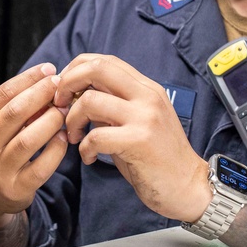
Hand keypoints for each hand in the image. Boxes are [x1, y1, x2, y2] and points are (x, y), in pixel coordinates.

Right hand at [0, 62, 67, 229]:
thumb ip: (10, 107)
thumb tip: (46, 81)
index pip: (1, 95)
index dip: (28, 79)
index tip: (48, 70)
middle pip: (14, 113)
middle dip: (41, 95)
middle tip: (60, 86)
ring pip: (28, 140)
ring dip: (50, 121)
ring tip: (64, 111)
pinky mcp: (16, 189)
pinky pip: (41, 166)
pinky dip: (56, 149)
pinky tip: (63, 137)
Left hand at [52, 54, 210, 222]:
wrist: (187, 186)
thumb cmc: (156, 157)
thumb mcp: (137, 121)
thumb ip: (112, 104)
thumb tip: (76, 94)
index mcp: (146, 88)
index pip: (105, 60)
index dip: (76, 69)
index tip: (64, 88)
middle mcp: (147, 96)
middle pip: (97, 68)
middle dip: (67, 83)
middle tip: (59, 105)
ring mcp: (145, 117)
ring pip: (90, 101)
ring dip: (71, 120)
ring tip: (73, 137)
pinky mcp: (139, 141)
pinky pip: (95, 136)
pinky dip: (84, 148)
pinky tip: (89, 157)